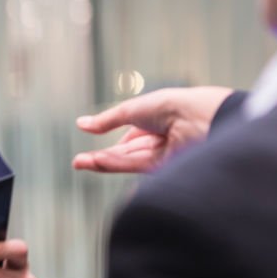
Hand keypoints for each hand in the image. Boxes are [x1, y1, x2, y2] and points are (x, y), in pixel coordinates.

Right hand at [72, 86, 233, 172]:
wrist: (199, 118)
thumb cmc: (173, 106)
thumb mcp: (133, 109)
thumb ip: (107, 120)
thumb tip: (81, 124)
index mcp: (160, 121)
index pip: (132, 135)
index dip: (111, 138)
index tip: (90, 138)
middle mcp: (162, 141)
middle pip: (126, 152)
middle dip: (101, 156)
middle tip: (77, 162)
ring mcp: (163, 158)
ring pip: (127, 161)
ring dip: (102, 162)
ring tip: (79, 162)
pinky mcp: (164, 171)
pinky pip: (134, 167)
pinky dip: (114, 164)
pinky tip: (96, 162)